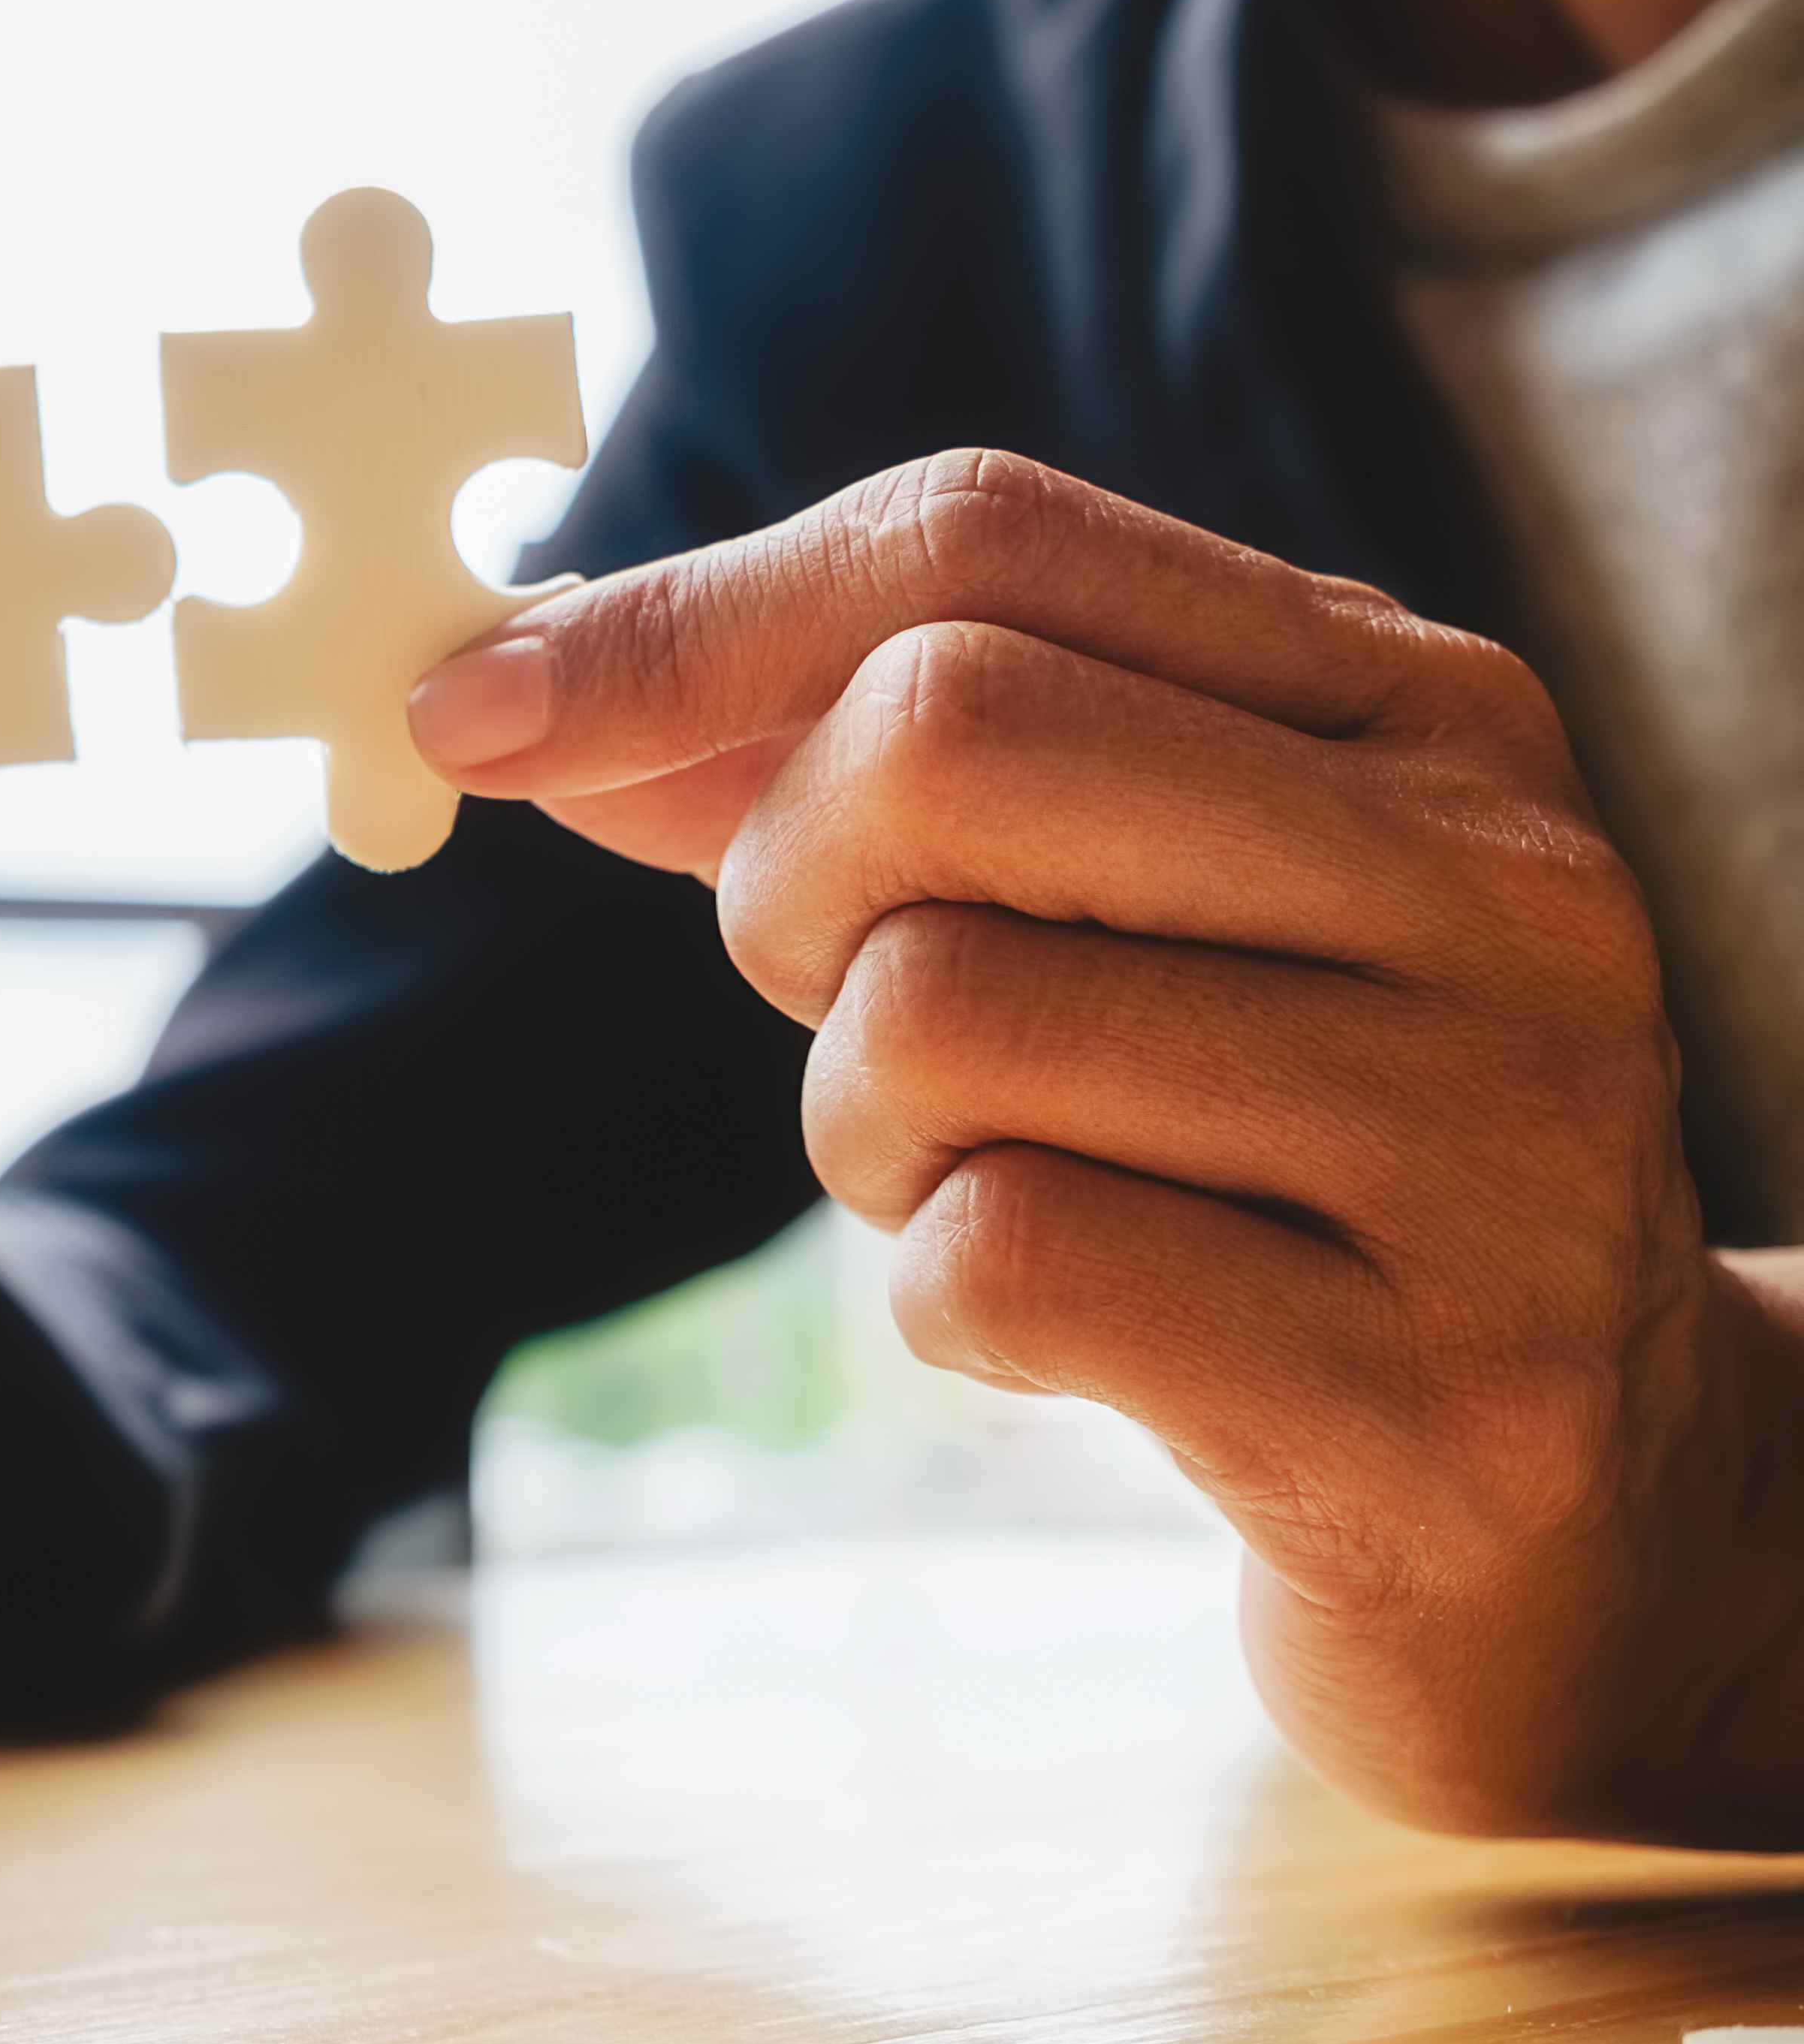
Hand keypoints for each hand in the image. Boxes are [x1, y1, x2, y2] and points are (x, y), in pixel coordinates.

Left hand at [410, 449, 1803, 1841]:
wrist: (1579, 1505)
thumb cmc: (1269, 1163)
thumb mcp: (1113, 910)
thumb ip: (845, 774)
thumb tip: (512, 694)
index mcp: (1413, 707)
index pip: (982, 538)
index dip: (677, 615)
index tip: (464, 709)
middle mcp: (1487, 879)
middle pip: (936, 737)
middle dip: (788, 895)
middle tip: (860, 1014)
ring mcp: (1486, 1133)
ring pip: (934, 1014)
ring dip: (864, 1133)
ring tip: (1003, 1188)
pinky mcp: (1427, 1390)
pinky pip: (999, 1260)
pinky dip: (947, 1305)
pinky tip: (1079, 1334)